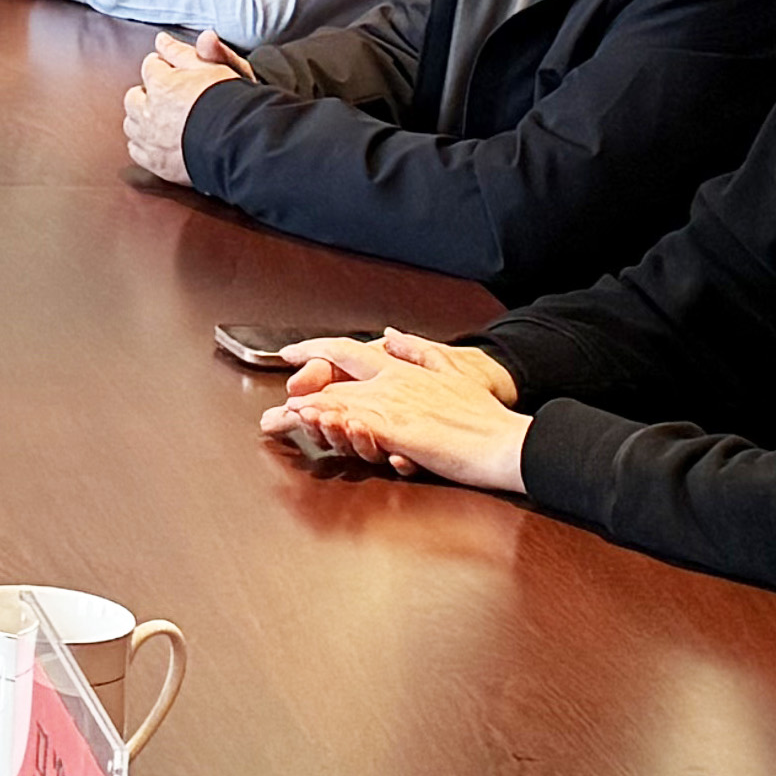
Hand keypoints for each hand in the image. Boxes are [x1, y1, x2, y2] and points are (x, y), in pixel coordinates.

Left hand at [121, 32, 241, 183]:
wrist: (240, 144)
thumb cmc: (231, 103)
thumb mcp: (215, 67)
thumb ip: (185, 52)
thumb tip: (162, 39)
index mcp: (162, 84)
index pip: (150, 65)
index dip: (164, 66)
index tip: (174, 71)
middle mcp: (149, 111)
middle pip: (134, 96)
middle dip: (147, 93)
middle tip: (167, 96)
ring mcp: (150, 139)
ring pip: (131, 123)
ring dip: (142, 119)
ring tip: (161, 119)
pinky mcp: (155, 163)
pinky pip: (136, 149)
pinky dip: (143, 144)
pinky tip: (158, 141)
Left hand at [260, 338, 532, 489]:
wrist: (505, 441)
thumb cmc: (483, 417)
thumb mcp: (450, 373)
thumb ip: (418, 352)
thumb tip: (391, 335)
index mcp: (402, 369)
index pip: (348, 351)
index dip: (316, 350)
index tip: (290, 354)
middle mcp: (393, 382)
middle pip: (332, 383)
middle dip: (298, 397)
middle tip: (270, 415)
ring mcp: (395, 406)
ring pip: (337, 404)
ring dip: (304, 414)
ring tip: (276, 421)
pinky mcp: (401, 431)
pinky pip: (357, 425)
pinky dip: (331, 423)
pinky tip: (312, 424)